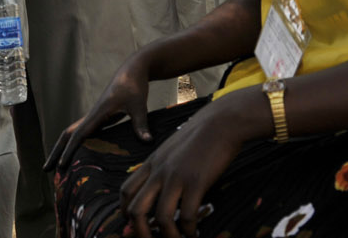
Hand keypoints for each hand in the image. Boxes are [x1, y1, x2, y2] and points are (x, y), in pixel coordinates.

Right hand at [46, 52, 152, 170]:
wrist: (133, 70)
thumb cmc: (135, 86)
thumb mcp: (139, 105)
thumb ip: (141, 124)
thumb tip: (148, 141)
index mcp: (97, 113)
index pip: (78, 135)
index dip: (69, 151)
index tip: (61, 166)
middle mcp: (92, 115)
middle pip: (67, 134)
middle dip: (56, 151)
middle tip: (46, 170)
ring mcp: (94, 116)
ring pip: (73, 133)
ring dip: (63, 148)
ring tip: (57, 166)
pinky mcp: (100, 117)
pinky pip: (83, 133)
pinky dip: (75, 144)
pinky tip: (77, 155)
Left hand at [120, 101, 244, 237]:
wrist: (221, 121)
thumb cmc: (200, 135)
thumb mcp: (173, 149)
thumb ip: (163, 167)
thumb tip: (160, 188)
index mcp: (152, 163)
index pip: (126, 191)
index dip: (125, 213)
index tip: (133, 225)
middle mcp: (159, 171)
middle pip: (136, 209)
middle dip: (140, 233)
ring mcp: (176, 177)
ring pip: (161, 217)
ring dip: (168, 236)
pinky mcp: (196, 182)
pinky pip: (187, 215)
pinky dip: (189, 230)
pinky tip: (194, 233)